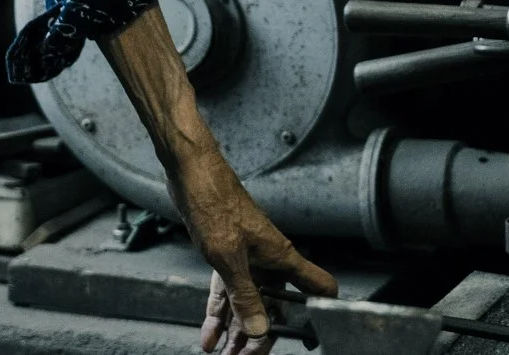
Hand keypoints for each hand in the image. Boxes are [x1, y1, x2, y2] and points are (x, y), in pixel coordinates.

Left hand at [176, 150, 335, 354]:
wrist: (189, 171)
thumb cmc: (214, 202)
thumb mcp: (228, 256)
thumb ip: (244, 295)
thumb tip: (259, 330)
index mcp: (281, 257)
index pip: (317, 287)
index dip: (319, 312)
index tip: (304, 338)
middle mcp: (268, 259)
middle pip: (275, 306)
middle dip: (262, 335)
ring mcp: (247, 258)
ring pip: (247, 302)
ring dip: (237, 330)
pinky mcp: (226, 254)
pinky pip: (226, 291)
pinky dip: (219, 313)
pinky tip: (210, 335)